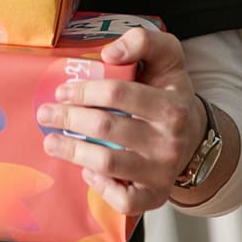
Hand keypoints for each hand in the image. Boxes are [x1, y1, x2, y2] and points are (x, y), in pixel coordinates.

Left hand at [36, 27, 206, 214]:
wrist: (196, 133)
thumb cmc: (170, 90)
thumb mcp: (167, 56)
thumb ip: (143, 40)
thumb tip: (109, 52)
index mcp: (171, 105)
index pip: (117, 93)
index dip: (84, 90)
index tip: (62, 90)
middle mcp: (169, 141)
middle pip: (106, 128)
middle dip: (68, 120)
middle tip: (45, 114)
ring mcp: (162, 171)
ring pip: (109, 164)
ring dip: (73, 153)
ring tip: (51, 142)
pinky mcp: (156, 195)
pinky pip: (125, 201)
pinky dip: (102, 188)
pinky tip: (86, 172)